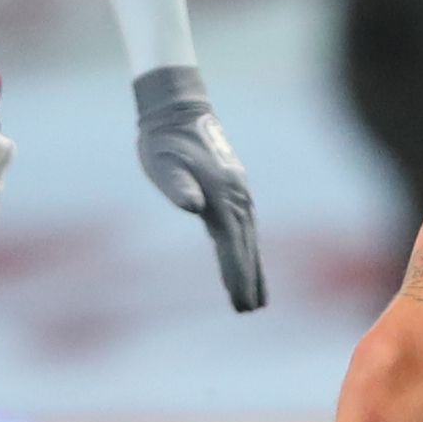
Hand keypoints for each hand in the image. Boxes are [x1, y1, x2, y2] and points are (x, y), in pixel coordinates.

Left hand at [133, 67, 266, 311]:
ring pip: (250, 237)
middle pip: (246, 244)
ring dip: (254, 266)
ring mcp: (239, 192)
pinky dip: (250, 248)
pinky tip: (249, 262)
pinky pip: (246, 226)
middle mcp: (237, 195)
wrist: (177, 111)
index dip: (236, 272)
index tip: (239, 301)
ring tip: (258, 297)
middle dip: (248, 278)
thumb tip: (194, 205)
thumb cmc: (164, 140)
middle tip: (250, 309)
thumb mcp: (164, 161)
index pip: (232, 242)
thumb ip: (178, 185)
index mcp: (221, 193)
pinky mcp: (234, 189)